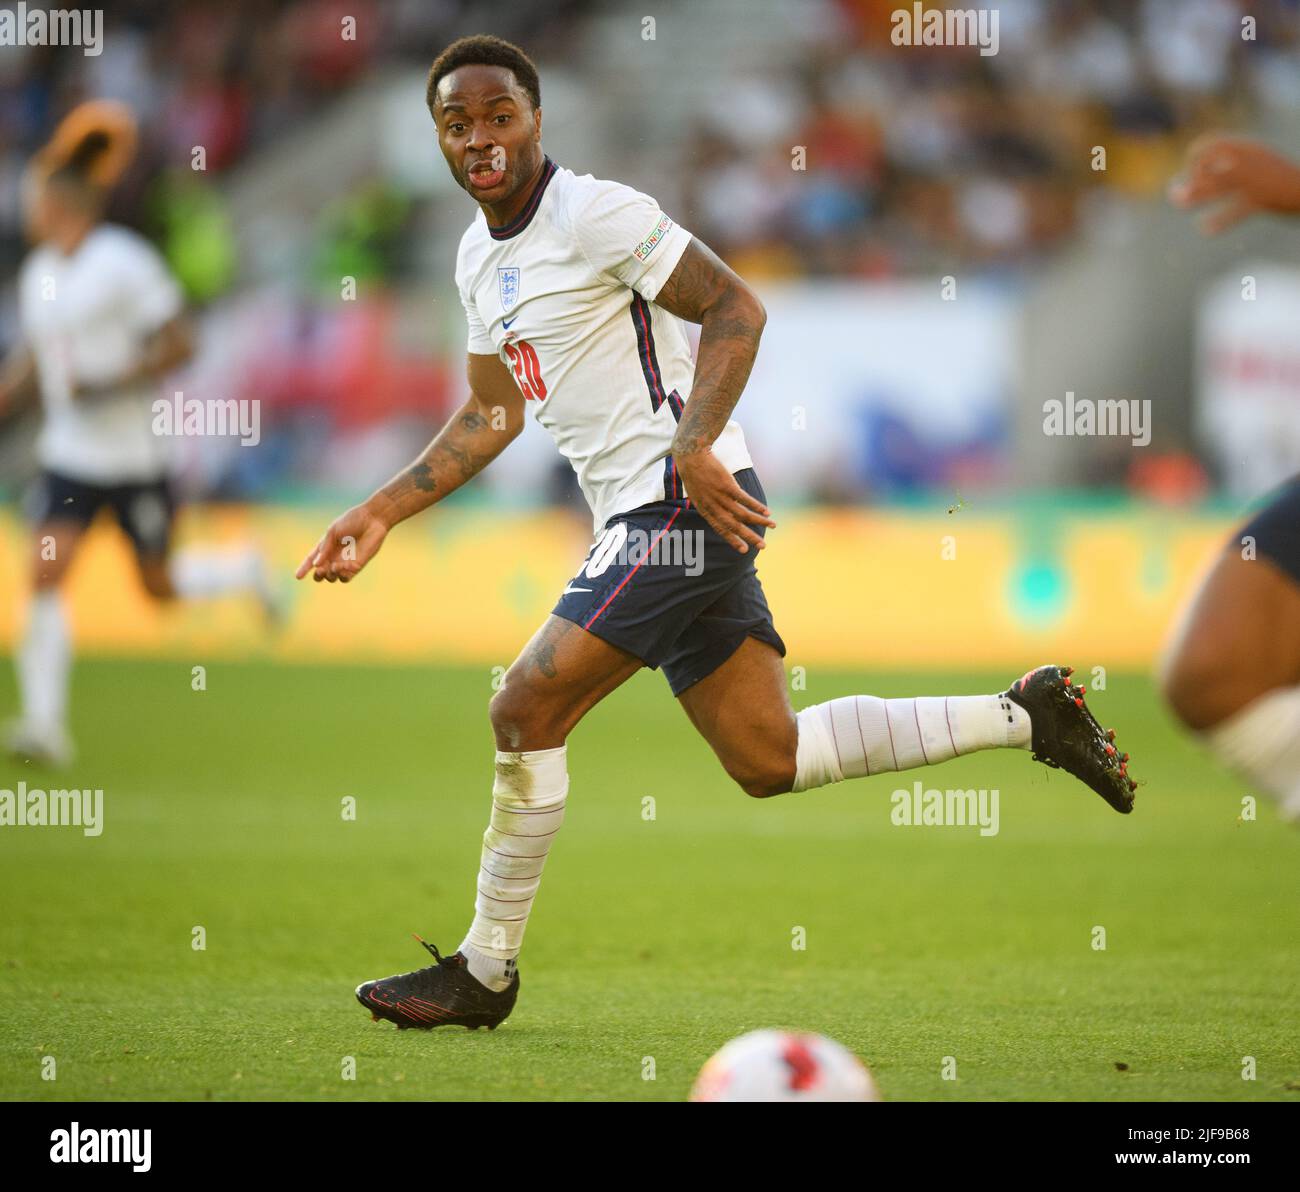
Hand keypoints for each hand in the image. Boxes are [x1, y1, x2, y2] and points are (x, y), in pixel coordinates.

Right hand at [296, 499, 390, 582]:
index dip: (304, 568)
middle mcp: (334, 556)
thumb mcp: (333, 531)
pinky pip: (346, 577)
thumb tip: (316, 564)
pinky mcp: (357, 566)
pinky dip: (342, 575)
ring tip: (334, 566)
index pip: (312, 559)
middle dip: (319, 575)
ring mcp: (345, 562)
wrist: (372, 519)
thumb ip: (325, 547)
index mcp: (326, 545)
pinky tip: (345, 566)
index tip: (297, 576)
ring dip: (330, 575)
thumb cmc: (352, 521)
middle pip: (321, 572)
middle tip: (321, 570)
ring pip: (333, 577)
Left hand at [673, 450, 774, 552]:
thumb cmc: (694, 474)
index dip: (733, 540)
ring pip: (743, 514)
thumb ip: (709, 506)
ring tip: (773, 525)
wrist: (691, 457)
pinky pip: (745, 499)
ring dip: (759, 521)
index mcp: (705, 511)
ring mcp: (721, 497)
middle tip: (763, 546)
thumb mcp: (697, 495)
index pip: (721, 529)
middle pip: (735, 526)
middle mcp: (713, 507)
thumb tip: (722, 512)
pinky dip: (757, 506)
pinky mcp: (728, 486)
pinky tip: (767, 511)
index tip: (744, 550)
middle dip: (750, 537)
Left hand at [1169, 135, 1299, 233]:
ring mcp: (1255, 180)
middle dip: (1190, 178)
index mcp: (1246, 148)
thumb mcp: (1255, 161)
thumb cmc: (1275, 179)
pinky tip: (1205, 228)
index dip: (1195, 158)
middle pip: (1209, 164)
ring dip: (1194, 196)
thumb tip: (1192, 181)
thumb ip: (1227, 166)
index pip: (1210, 144)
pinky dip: (1218, 221)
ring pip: (1216, 186)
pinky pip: (1234, 212)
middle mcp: (1248, 161)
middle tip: (1178, 195)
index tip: (1192, 174)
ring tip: (1183, 203)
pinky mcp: (1262, 200)